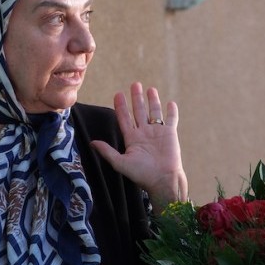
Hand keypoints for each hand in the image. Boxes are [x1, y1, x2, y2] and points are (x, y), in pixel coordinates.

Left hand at [90, 81, 187, 206]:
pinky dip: (171, 111)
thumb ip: (107, 152)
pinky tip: (170, 103)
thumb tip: (92, 143)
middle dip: (136, 98)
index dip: (121, 107)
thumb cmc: (142, 174)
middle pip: (139, 111)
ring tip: (150, 89)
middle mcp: (144, 133)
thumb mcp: (121, 163)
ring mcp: (158, 132)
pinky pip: (171, 120)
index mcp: (132, 139)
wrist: (163, 180)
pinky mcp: (170, 134)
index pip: (125, 119)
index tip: (118, 94)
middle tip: (134, 84)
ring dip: (152, 101)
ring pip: (154, 112)